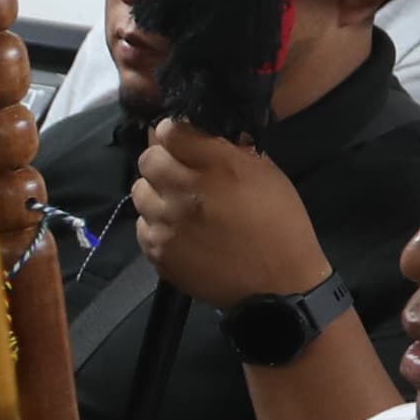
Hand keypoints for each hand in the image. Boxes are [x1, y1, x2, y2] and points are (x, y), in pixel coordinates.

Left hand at [131, 122, 328, 313]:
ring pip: (139, 191)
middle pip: (147, 159)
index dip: (173, 131)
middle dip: (161, 159)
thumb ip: (231, 151)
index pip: (170, 131)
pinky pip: (142, 225)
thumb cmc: (280, 227)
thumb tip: (201, 132)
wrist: (277, 289)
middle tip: (177, 169)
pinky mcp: (157, 251)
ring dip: (155, 191)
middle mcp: (187, 192)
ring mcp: (167, 224)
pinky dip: (156, 223)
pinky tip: (178, 229)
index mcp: (219, 168)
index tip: (180, 138)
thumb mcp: (266, 176)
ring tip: (177, 201)